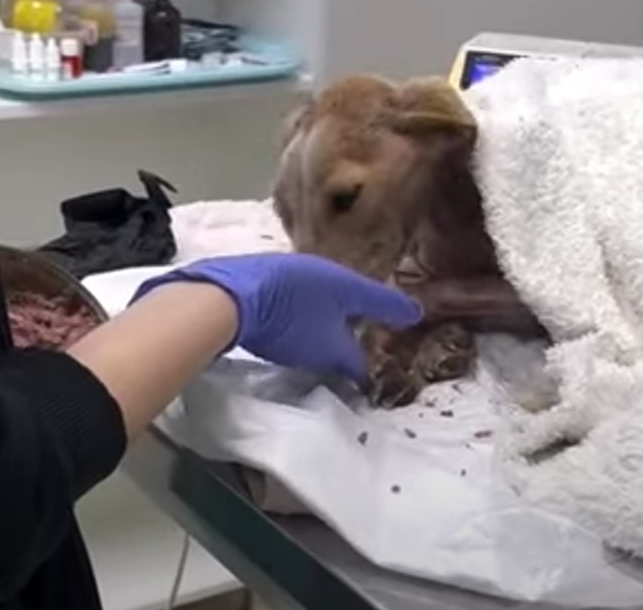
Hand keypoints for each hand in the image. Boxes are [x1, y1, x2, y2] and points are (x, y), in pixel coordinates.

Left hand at [132, 254, 421, 382]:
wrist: (228, 297)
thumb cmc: (290, 322)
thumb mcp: (327, 350)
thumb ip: (349, 362)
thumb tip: (362, 374)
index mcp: (347, 284)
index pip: (382, 299)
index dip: (399, 310)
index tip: (414, 313)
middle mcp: (324, 268)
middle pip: (351, 289)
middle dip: (362, 304)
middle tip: (373, 317)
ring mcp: (292, 267)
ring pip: (322, 287)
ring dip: (330, 304)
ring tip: (335, 319)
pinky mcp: (264, 274)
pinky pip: (297, 289)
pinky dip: (305, 302)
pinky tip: (299, 312)